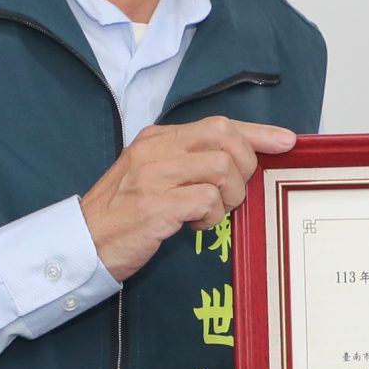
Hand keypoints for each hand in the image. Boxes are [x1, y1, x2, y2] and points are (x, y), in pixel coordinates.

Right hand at [81, 116, 295, 281]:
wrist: (82, 244)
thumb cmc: (123, 215)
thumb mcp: (152, 176)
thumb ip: (187, 162)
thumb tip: (237, 161)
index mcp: (156, 138)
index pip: (217, 124)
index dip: (257, 132)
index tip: (285, 141)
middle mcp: (155, 150)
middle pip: (223, 137)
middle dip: (244, 166)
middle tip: (232, 193)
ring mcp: (153, 177)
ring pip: (220, 168)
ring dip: (228, 196)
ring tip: (209, 213)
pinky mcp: (156, 206)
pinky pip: (206, 200)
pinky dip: (211, 216)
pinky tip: (194, 226)